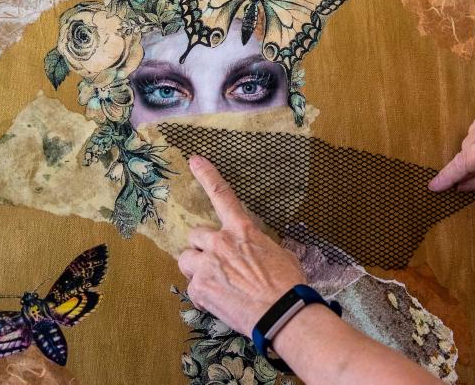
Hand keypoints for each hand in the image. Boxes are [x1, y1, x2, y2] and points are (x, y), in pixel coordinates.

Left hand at [178, 155, 305, 336]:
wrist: (282, 313)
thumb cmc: (288, 284)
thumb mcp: (279, 255)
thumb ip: (259, 247)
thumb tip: (257, 252)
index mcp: (243, 230)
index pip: (222, 195)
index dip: (207, 175)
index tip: (195, 160)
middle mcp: (221, 242)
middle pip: (195, 235)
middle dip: (202, 247)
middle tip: (215, 262)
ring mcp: (207, 264)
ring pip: (186, 259)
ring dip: (196, 268)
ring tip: (215, 283)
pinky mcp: (200, 288)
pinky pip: (192, 287)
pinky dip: (203, 294)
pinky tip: (221, 301)